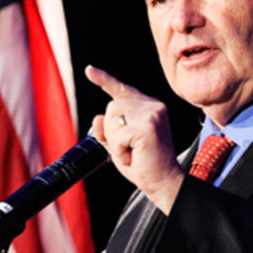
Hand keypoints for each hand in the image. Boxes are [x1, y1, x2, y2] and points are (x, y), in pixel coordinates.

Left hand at [85, 65, 184, 214]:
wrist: (164, 182)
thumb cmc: (144, 165)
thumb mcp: (119, 146)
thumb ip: (107, 130)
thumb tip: (97, 116)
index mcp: (148, 107)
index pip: (122, 90)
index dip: (104, 80)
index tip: (89, 70)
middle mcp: (153, 106)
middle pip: (111, 107)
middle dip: (111, 133)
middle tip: (130, 150)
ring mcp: (152, 114)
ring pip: (111, 120)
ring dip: (115, 143)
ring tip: (133, 153)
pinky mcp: (148, 126)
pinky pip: (116, 135)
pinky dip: (119, 151)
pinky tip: (134, 156)